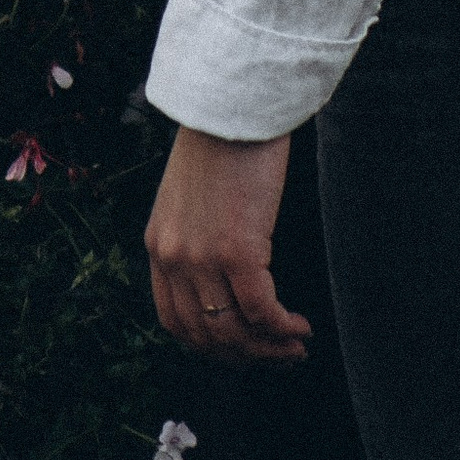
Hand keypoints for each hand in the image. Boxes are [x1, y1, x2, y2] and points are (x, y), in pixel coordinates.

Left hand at [144, 125, 310, 366]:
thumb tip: (223, 282)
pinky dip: (283, 328)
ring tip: (294, 346)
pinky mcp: (237, 251)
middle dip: (245, 355)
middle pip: (206, 336)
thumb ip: (194, 237)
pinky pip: (261, 311)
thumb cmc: (221, 141)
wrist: (234, 103)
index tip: (242, 350)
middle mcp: (173, 258)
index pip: (175, 322)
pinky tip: (300, 327)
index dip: (211, 346)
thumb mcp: (190, 197)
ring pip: (234, 331)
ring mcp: (202, 258)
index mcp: (158, 246)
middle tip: (278, 356)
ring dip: (268, 348)